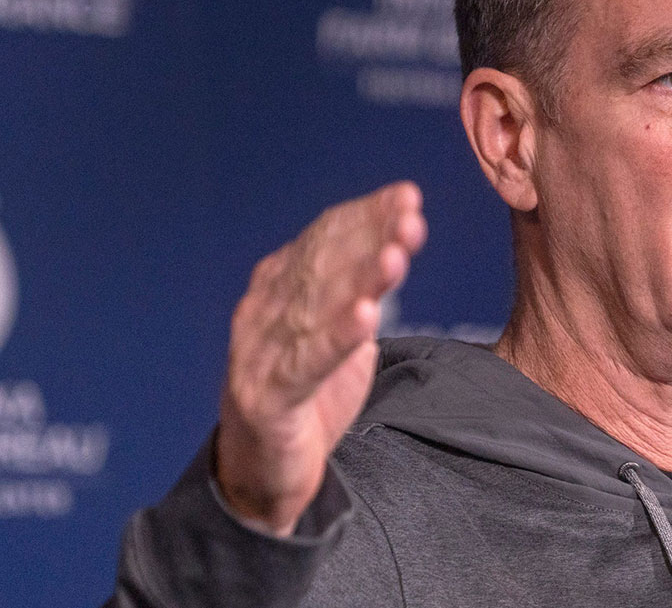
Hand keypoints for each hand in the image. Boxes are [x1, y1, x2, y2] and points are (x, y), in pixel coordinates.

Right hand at [215, 182, 426, 534]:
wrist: (262, 474)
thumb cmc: (307, 396)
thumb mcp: (336, 336)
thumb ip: (355, 293)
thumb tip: (393, 243)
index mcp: (277, 290)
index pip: (322, 239)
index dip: (365, 216)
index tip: (408, 198)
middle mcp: (263, 313)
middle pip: (321, 265)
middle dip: (369, 238)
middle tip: (411, 216)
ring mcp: (260, 356)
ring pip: (315, 308)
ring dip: (360, 280)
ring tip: (396, 255)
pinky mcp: (268, 400)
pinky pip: (306, 364)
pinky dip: (336, 338)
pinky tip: (367, 317)